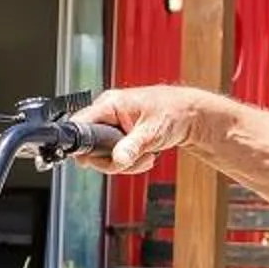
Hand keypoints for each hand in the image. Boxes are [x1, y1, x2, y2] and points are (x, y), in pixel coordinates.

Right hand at [70, 86, 207, 173]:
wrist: (189, 115)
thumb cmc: (173, 112)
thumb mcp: (151, 132)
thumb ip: (132, 147)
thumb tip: (118, 159)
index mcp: (109, 104)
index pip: (79, 125)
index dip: (81, 146)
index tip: (90, 161)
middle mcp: (107, 113)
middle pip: (90, 148)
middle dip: (112, 161)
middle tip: (133, 160)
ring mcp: (112, 125)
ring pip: (103, 156)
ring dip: (125, 163)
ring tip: (145, 156)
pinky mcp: (119, 136)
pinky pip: (115, 156)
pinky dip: (130, 162)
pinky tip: (145, 156)